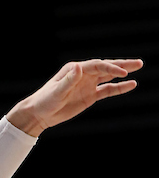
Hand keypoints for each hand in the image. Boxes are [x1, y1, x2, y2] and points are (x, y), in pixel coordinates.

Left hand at [7, 58, 142, 136]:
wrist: (39, 114)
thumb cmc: (44, 101)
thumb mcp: (56, 91)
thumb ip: (68, 80)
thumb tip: (79, 68)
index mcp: (75, 69)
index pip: (97, 66)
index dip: (110, 68)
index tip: (122, 73)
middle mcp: (83, 74)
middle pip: (106, 67)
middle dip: (122, 65)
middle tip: (139, 63)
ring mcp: (88, 85)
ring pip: (109, 77)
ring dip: (123, 73)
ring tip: (138, 68)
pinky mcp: (89, 96)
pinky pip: (107, 90)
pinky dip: (119, 88)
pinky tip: (131, 85)